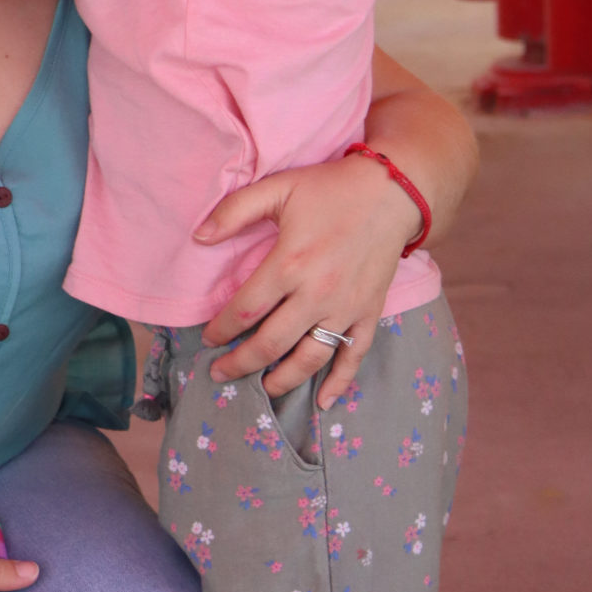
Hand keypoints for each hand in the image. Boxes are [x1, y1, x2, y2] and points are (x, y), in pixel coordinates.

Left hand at [196, 155, 418, 403]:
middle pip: (270, 344)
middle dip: (239, 364)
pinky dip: (339, 384)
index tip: (208, 338)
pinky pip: (353, 356)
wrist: (392, 192)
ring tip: (260, 390)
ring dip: (281, 380)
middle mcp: (317, 293)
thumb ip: (234, 211)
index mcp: (289, 263)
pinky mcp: (369, 313)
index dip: (221, 329)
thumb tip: (198, 237)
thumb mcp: (278, 188)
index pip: (245, 310)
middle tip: (219, 373)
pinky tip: (321, 402)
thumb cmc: (330, 189)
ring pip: (309, 359)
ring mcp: (345, 308)